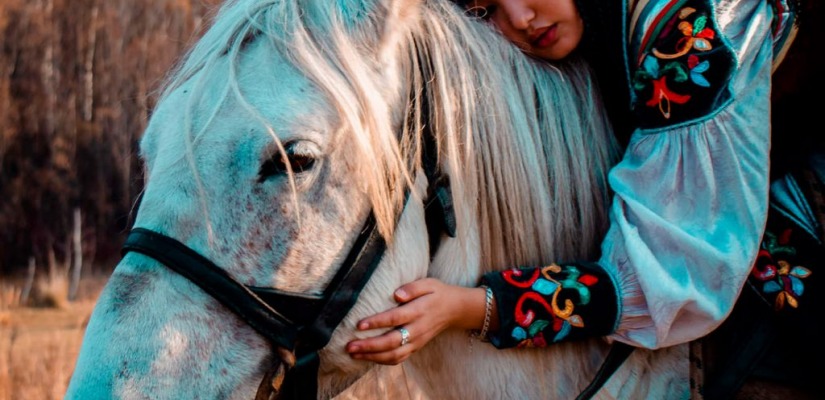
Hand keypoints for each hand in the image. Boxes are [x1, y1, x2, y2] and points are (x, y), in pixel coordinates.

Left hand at [345, 278, 487, 364]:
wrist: (455, 309)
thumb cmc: (437, 293)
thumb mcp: (428, 283)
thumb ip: (413, 287)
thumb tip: (397, 294)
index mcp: (419, 311)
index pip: (395, 318)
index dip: (377, 322)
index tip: (359, 324)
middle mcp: (418, 329)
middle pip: (392, 342)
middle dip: (369, 346)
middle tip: (350, 346)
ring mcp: (417, 341)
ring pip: (394, 355)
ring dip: (372, 357)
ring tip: (353, 354)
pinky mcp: (416, 347)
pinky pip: (399, 359)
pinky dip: (382, 361)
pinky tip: (368, 358)